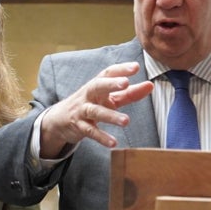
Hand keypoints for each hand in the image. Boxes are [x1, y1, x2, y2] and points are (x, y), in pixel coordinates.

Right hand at [39, 62, 153, 157]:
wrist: (60, 120)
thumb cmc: (90, 104)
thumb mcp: (108, 98)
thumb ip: (129, 93)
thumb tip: (150, 85)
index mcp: (97, 85)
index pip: (108, 73)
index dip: (121, 69)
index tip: (135, 67)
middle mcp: (89, 95)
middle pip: (97, 86)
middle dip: (111, 84)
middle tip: (125, 83)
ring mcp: (82, 110)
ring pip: (95, 111)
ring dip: (110, 116)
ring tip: (126, 121)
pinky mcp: (78, 126)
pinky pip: (90, 131)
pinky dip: (101, 137)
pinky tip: (113, 142)